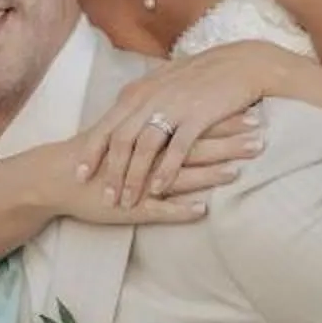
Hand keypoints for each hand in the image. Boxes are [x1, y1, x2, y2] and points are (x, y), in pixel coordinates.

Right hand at [43, 124, 248, 230]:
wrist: (60, 176)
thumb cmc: (99, 155)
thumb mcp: (130, 131)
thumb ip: (159, 123)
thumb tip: (189, 111)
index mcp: (152, 134)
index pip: (195, 122)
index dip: (224, 119)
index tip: (255, 113)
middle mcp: (150, 154)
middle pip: (195, 145)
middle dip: (229, 143)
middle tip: (262, 138)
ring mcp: (141, 181)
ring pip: (180, 175)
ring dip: (211, 174)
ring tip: (240, 172)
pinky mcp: (131, 205)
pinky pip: (158, 208)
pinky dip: (180, 209)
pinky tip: (202, 210)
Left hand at [84, 44, 286, 207]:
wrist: (241, 63)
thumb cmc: (201, 76)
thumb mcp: (162, 82)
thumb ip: (141, 100)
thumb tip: (121, 117)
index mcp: (138, 91)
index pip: (107, 125)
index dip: (92, 151)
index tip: (80, 174)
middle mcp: (150, 98)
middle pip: (120, 140)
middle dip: (110, 172)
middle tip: (105, 196)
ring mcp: (173, 107)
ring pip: (144, 148)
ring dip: (134, 177)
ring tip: (128, 201)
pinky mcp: (197, 116)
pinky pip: (176, 149)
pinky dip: (165, 171)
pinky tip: (158, 190)